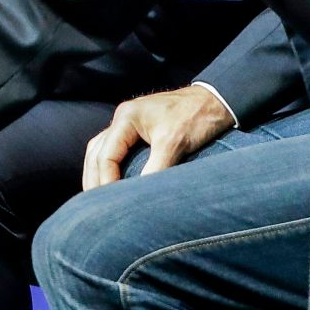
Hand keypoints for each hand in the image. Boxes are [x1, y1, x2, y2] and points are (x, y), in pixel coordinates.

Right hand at [83, 85, 235, 190]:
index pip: (105, 155)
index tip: (110, 205)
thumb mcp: (175, 143)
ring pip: (100, 151)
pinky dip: (108, 168)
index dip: (106, 182)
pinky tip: (111, 183)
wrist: (216, 100)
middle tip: (94, 209)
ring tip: (97, 199)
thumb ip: (155, 168)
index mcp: (126, 117)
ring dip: (96, 174)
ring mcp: (128, 124)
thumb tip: (140, 197)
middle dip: (93, 181)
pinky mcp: (137, 131)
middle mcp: (122, 118)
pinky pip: (113, 150)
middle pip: (96, 153)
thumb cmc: (196, 116)